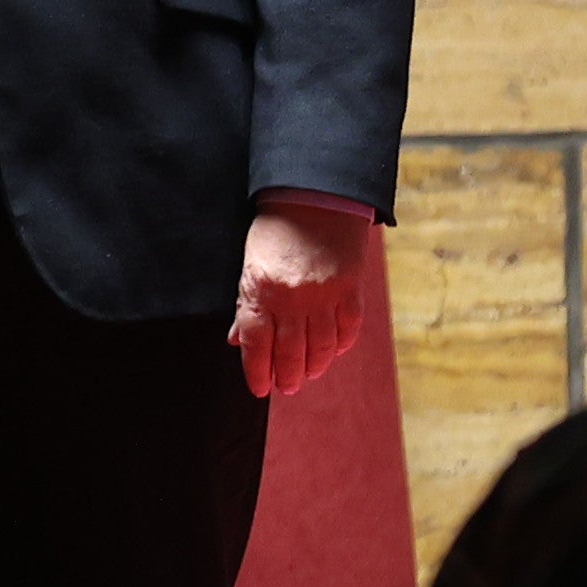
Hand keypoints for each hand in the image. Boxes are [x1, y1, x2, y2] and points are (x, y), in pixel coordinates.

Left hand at [231, 194, 377, 397]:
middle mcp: (291, 298)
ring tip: (309, 373)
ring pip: (320, 347)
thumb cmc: (275, 232)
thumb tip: (236, 341)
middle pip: (289, 352)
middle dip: (288, 376)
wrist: (314, 198)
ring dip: (314, 366)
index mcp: (259, 292)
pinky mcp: (350, 288)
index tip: (260, 388)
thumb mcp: (249, 266)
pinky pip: (347, 328)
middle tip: (287, 386)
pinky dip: (340, 345)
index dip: (257, 373)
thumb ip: (246, 306)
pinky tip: (333, 352)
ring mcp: (323, 295)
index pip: (255, 345)